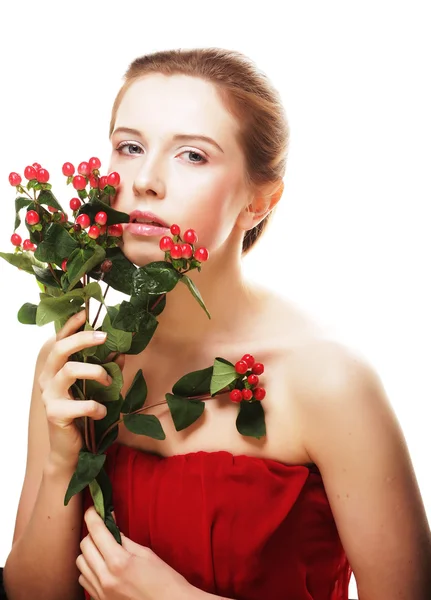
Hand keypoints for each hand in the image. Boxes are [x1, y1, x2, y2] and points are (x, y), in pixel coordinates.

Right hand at [38, 310, 123, 466]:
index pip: (59, 340)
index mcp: (55, 369)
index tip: (84, 312)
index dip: (70, 325)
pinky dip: (97, 406)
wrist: (69, 449)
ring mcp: (49, 397)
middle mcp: (47, 379)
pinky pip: (81, 405)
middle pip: (59, 350)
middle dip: (82, 339)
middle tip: (103, 336)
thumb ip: (106, 369)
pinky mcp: (55, 414)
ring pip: (69, 371)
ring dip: (95, 372)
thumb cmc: (82, 413)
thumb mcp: (95, 388)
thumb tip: (122, 351)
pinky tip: (102, 411)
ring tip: (109, 381)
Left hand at [77, 506, 192, 599]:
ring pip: (81, 563)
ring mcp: (101, 592)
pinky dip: (89, 569)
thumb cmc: (164, 581)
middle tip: (103, 529)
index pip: (96, 531)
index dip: (92, 515)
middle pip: (84, 545)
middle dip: (92, 533)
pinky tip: (102, 566)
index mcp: (119, 562)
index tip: (93, 509)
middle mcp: (105, 577)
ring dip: (89, 552)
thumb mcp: (146, 554)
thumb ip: (124, 541)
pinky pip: (84, 580)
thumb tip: (111, 528)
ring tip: (103, 548)